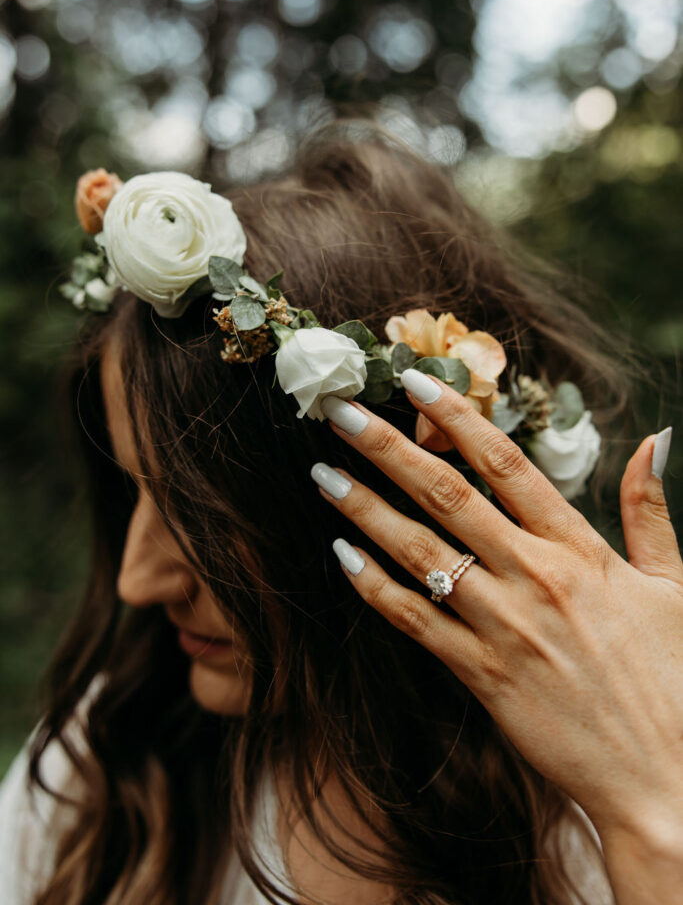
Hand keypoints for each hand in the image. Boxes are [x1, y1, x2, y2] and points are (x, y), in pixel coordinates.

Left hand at [310, 371, 682, 858]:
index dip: (456, 416)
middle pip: (446, 494)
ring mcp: (504, 627)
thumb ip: (652, 510)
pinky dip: (374, 587)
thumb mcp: (674, 586)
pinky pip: (415, 622)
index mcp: (580, 549)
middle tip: (338, 413)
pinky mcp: (482, 676)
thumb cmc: (675, 679)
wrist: (665, 778)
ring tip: (321, 475)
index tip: (413, 380)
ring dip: (364, 509)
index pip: (507, 463)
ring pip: (420, 552)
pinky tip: (340, 555)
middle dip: (386, 447)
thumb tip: (658, 438)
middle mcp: (535, 577)